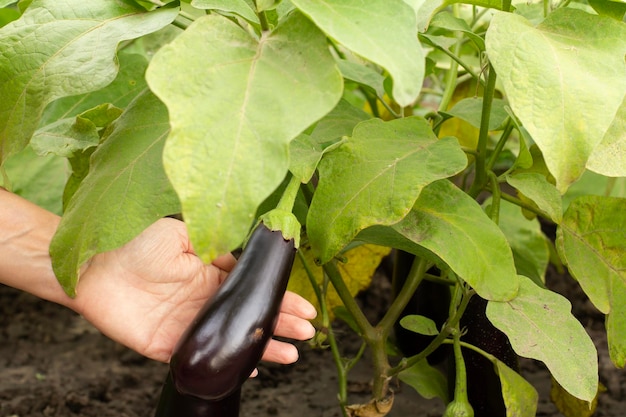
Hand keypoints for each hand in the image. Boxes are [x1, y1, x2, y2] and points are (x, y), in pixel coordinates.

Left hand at [73, 218, 316, 363]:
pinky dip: (226, 366)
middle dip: (281, 324)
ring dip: (263, 349)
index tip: (304, 307)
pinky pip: (203, 359)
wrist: (95, 267)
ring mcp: (190, 325)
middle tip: (307, 333)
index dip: (279, 298)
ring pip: (233, 341)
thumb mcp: (183, 233)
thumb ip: (216, 243)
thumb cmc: (137, 243)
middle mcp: (206, 302)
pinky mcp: (171, 346)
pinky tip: (249, 370)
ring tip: (290, 355)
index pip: (252, 290)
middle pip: (249, 318)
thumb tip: (246, 257)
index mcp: (212, 275)